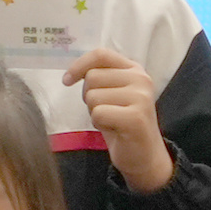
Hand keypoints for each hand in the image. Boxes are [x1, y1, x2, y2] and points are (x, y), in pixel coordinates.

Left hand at [69, 47, 174, 195]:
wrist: (144, 155)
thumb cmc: (122, 123)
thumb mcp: (112, 93)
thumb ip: (99, 77)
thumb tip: (69, 74)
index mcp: (134, 69)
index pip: (100, 54)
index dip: (79, 65)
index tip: (67, 80)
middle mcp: (141, 79)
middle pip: (92, 77)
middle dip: (89, 97)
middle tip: (105, 110)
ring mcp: (141, 97)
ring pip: (93, 96)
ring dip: (95, 112)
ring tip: (112, 120)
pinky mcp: (136, 117)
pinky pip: (98, 113)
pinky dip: (99, 124)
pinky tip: (114, 129)